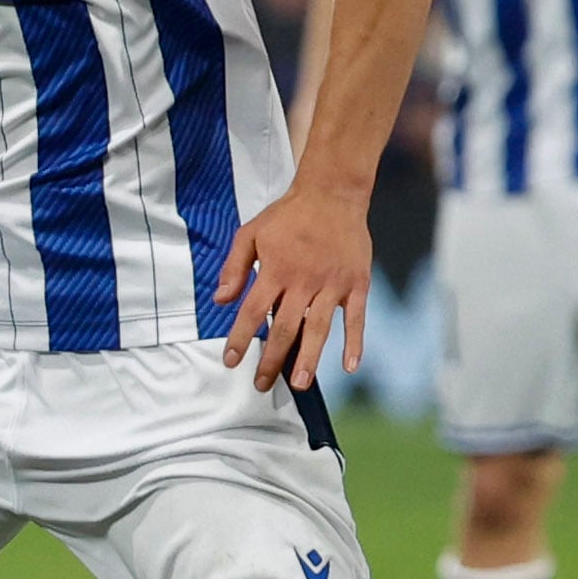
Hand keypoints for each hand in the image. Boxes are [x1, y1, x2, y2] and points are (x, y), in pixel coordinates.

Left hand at [214, 179, 369, 388]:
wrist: (332, 193)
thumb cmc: (289, 215)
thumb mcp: (252, 232)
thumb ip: (234, 266)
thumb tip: (221, 299)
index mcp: (275, 270)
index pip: (252, 311)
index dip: (240, 338)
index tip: (231, 361)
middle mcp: (303, 281)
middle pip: (284, 328)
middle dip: (271, 360)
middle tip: (262, 384)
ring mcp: (332, 284)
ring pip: (318, 329)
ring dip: (308, 359)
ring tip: (299, 384)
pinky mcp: (356, 283)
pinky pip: (356, 318)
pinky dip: (355, 342)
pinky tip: (350, 366)